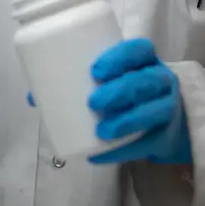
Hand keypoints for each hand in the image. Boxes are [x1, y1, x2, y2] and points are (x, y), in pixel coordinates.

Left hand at [85, 38, 191, 164]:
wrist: (164, 122)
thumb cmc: (130, 93)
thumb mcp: (117, 79)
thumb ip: (86, 81)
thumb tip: (36, 95)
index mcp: (146, 61)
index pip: (140, 50)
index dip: (120, 57)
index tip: (96, 70)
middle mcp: (162, 81)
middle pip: (147, 81)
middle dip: (121, 90)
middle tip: (94, 102)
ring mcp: (168, 108)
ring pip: (155, 111)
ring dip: (128, 120)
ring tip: (102, 131)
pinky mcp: (165, 136)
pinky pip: (147, 143)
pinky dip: (123, 150)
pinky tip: (100, 155)